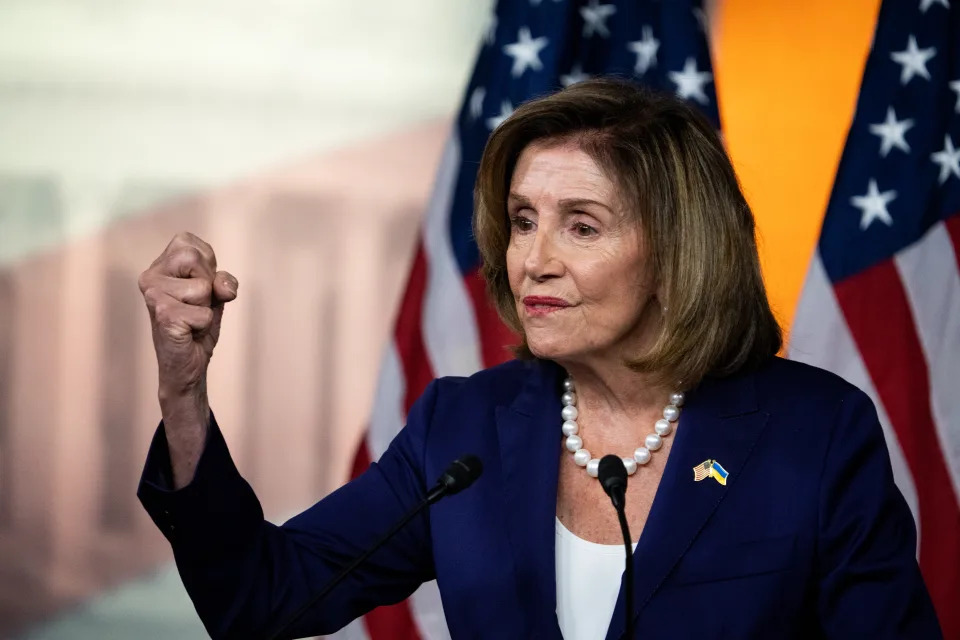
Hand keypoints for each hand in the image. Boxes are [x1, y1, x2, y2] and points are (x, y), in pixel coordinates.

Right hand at [139, 232, 237, 400]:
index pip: (193, 244)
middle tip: (196, 305)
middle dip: (208, 284)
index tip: (199, 288)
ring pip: (203, 287)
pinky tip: (188, 332)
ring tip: (191, 319)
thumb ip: (223, 281)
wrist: (187, 364)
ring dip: (206, 307)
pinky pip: (204, 313)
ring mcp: (153, 295)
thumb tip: (223, 287)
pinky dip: (204, 325)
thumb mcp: (216, 295)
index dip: (208, 268)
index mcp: (160, 264)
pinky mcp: (162, 315)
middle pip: (195, 258)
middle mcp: (150, 276)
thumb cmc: (198, 324)